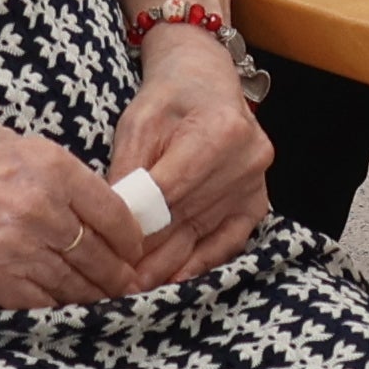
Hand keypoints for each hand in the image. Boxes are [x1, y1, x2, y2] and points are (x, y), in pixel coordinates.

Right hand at [0, 105, 158, 307]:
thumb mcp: (8, 142)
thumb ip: (52, 173)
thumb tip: (84, 200)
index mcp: (52, 169)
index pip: (116, 215)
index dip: (132, 238)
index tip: (134, 247)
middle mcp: (43, 211)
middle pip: (102, 257)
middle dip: (118, 274)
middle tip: (127, 283)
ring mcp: (18, 250)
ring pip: (75, 286)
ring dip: (92, 295)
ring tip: (101, 300)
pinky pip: (40, 303)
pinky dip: (56, 307)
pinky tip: (62, 306)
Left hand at [106, 30, 275, 285]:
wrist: (206, 80)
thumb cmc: (168, 99)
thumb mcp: (138, 123)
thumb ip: (128, 171)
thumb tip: (114, 222)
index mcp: (219, 131)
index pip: (169, 192)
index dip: (138, 226)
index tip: (110, 252)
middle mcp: (246, 160)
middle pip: (187, 218)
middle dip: (149, 254)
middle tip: (116, 284)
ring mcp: (256, 183)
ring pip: (204, 234)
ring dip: (169, 265)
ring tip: (136, 287)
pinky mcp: (258, 200)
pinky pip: (230, 241)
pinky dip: (201, 262)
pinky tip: (175, 280)